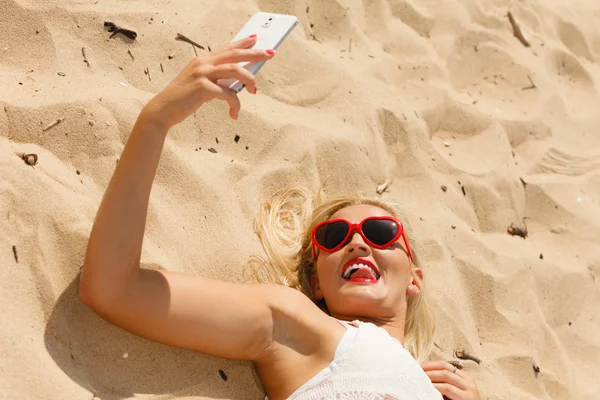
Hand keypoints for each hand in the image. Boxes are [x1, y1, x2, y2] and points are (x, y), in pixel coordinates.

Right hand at [143, 35, 274, 128]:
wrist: (163, 110)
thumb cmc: (184, 99)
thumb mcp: (201, 85)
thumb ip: (217, 80)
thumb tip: (238, 83)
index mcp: (202, 60)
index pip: (227, 48)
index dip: (242, 43)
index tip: (256, 39)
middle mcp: (203, 63)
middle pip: (235, 54)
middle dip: (255, 54)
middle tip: (270, 54)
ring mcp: (202, 74)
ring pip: (235, 71)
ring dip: (249, 80)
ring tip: (255, 91)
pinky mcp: (203, 88)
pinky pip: (229, 94)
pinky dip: (235, 104)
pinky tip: (234, 114)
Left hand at [422, 361, 480, 399]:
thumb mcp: (456, 393)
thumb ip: (447, 385)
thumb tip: (427, 378)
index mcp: (466, 379)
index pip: (446, 365)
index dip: (432, 364)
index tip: (420, 366)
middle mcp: (468, 381)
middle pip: (445, 368)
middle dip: (430, 368)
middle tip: (417, 371)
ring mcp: (469, 389)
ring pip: (446, 375)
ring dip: (431, 375)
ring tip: (421, 377)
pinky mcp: (466, 398)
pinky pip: (448, 388)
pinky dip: (436, 386)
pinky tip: (429, 387)